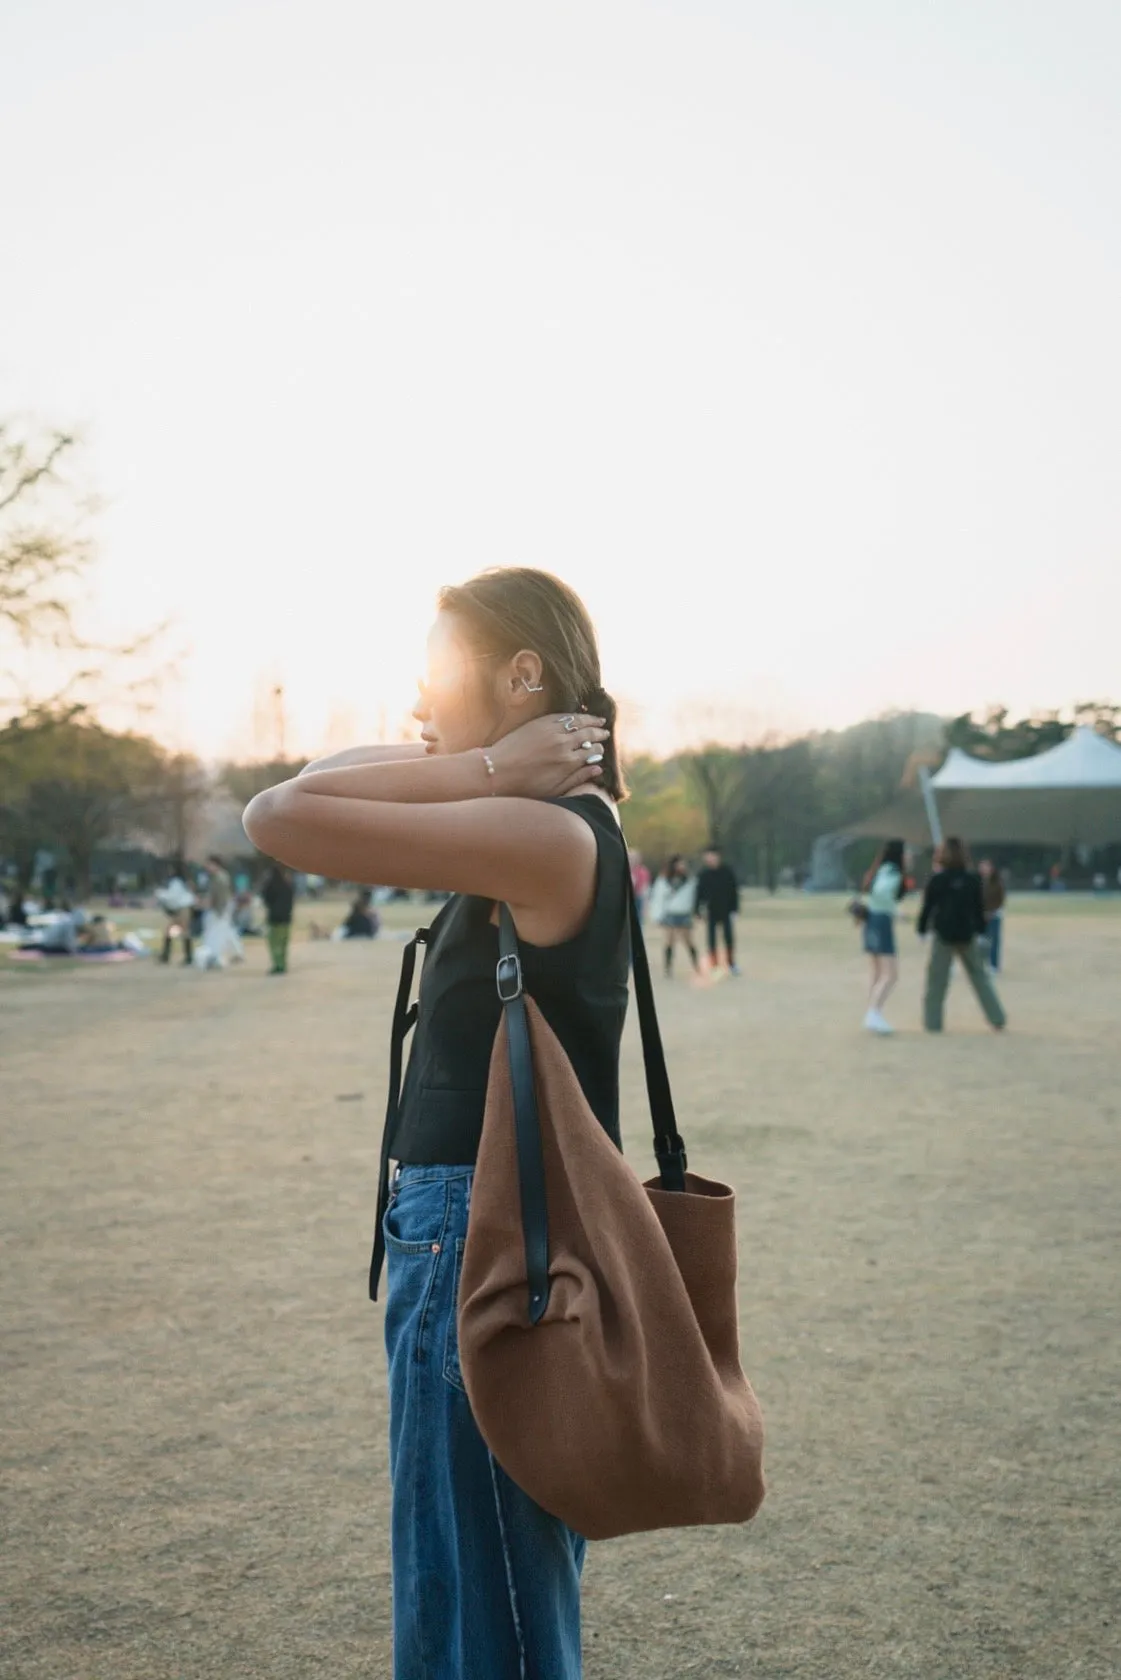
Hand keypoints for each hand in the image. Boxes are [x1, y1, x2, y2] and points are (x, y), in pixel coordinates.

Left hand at [489, 712, 610, 798]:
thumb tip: (598, 769)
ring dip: (591, 721)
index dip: (600, 751)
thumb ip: (578, 778)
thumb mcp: (555, 789)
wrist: (498, 771)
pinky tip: (578, 716)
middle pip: (589, 735)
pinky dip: (573, 715)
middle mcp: (564, 744)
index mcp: (569, 762)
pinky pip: (563, 716)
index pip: (593, 752)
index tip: (602, 750)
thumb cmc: (525, 786)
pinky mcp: (540, 723)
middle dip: (599, 733)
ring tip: (599, 720)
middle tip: (605, 732)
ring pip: (578, 722)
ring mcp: (552, 731)